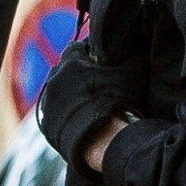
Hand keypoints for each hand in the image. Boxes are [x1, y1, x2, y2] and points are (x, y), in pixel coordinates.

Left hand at [32, 38, 128, 175]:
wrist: (99, 139)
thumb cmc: (115, 101)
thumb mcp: (131, 74)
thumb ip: (134, 56)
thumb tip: (139, 46)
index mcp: (72, 62)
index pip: (76, 47)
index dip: (88, 51)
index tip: (97, 59)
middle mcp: (55, 78)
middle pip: (64, 68)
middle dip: (76, 72)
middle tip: (93, 82)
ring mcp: (48, 101)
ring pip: (57, 91)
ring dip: (68, 93)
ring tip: (85, 102)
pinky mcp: (46, 122)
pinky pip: (53, 112)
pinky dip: (63, 113)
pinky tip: (78, 119)